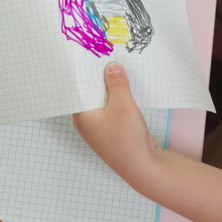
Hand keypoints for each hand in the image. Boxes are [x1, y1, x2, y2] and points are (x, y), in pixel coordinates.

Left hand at [73, 62, 221, 221]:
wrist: (143, 166)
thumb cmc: (127, 139)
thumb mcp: (123, 105)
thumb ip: (117, 83)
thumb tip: (111, 66)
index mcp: (81, 116)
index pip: (77, 88)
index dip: (83, 72)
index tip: (88, 55)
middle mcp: (86, 120)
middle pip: (89, 92)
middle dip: (98, 76)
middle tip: (103, 55)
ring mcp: (99, 125)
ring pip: (102, 98)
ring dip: (110, 86)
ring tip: (115, 65)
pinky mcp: (111, 127)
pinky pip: (111, 106)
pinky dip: (116, 96)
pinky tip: (124, 84)